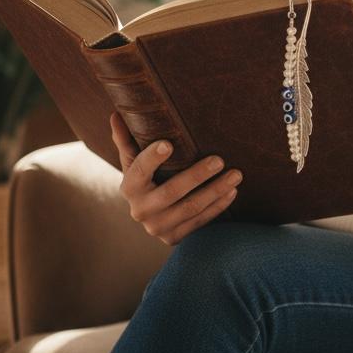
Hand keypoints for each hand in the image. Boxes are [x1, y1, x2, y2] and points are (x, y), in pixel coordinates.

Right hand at [110, 112, 241, 245]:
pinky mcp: (173, 238)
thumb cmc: (145, 179)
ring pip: (191, 208)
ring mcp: (157, 227)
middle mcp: (140, 210)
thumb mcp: (133, 161)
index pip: (139, 170)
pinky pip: (200, 221)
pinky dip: (218, 206)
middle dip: (197, 175)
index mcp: (129, 187)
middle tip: (219, 160)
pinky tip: (232, 192)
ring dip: (216, 191)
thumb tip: (116, 114)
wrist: (150, 217)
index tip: (168, 144)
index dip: (152, 158)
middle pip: (172, 191)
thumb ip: (127, 140)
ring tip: (236, 175)